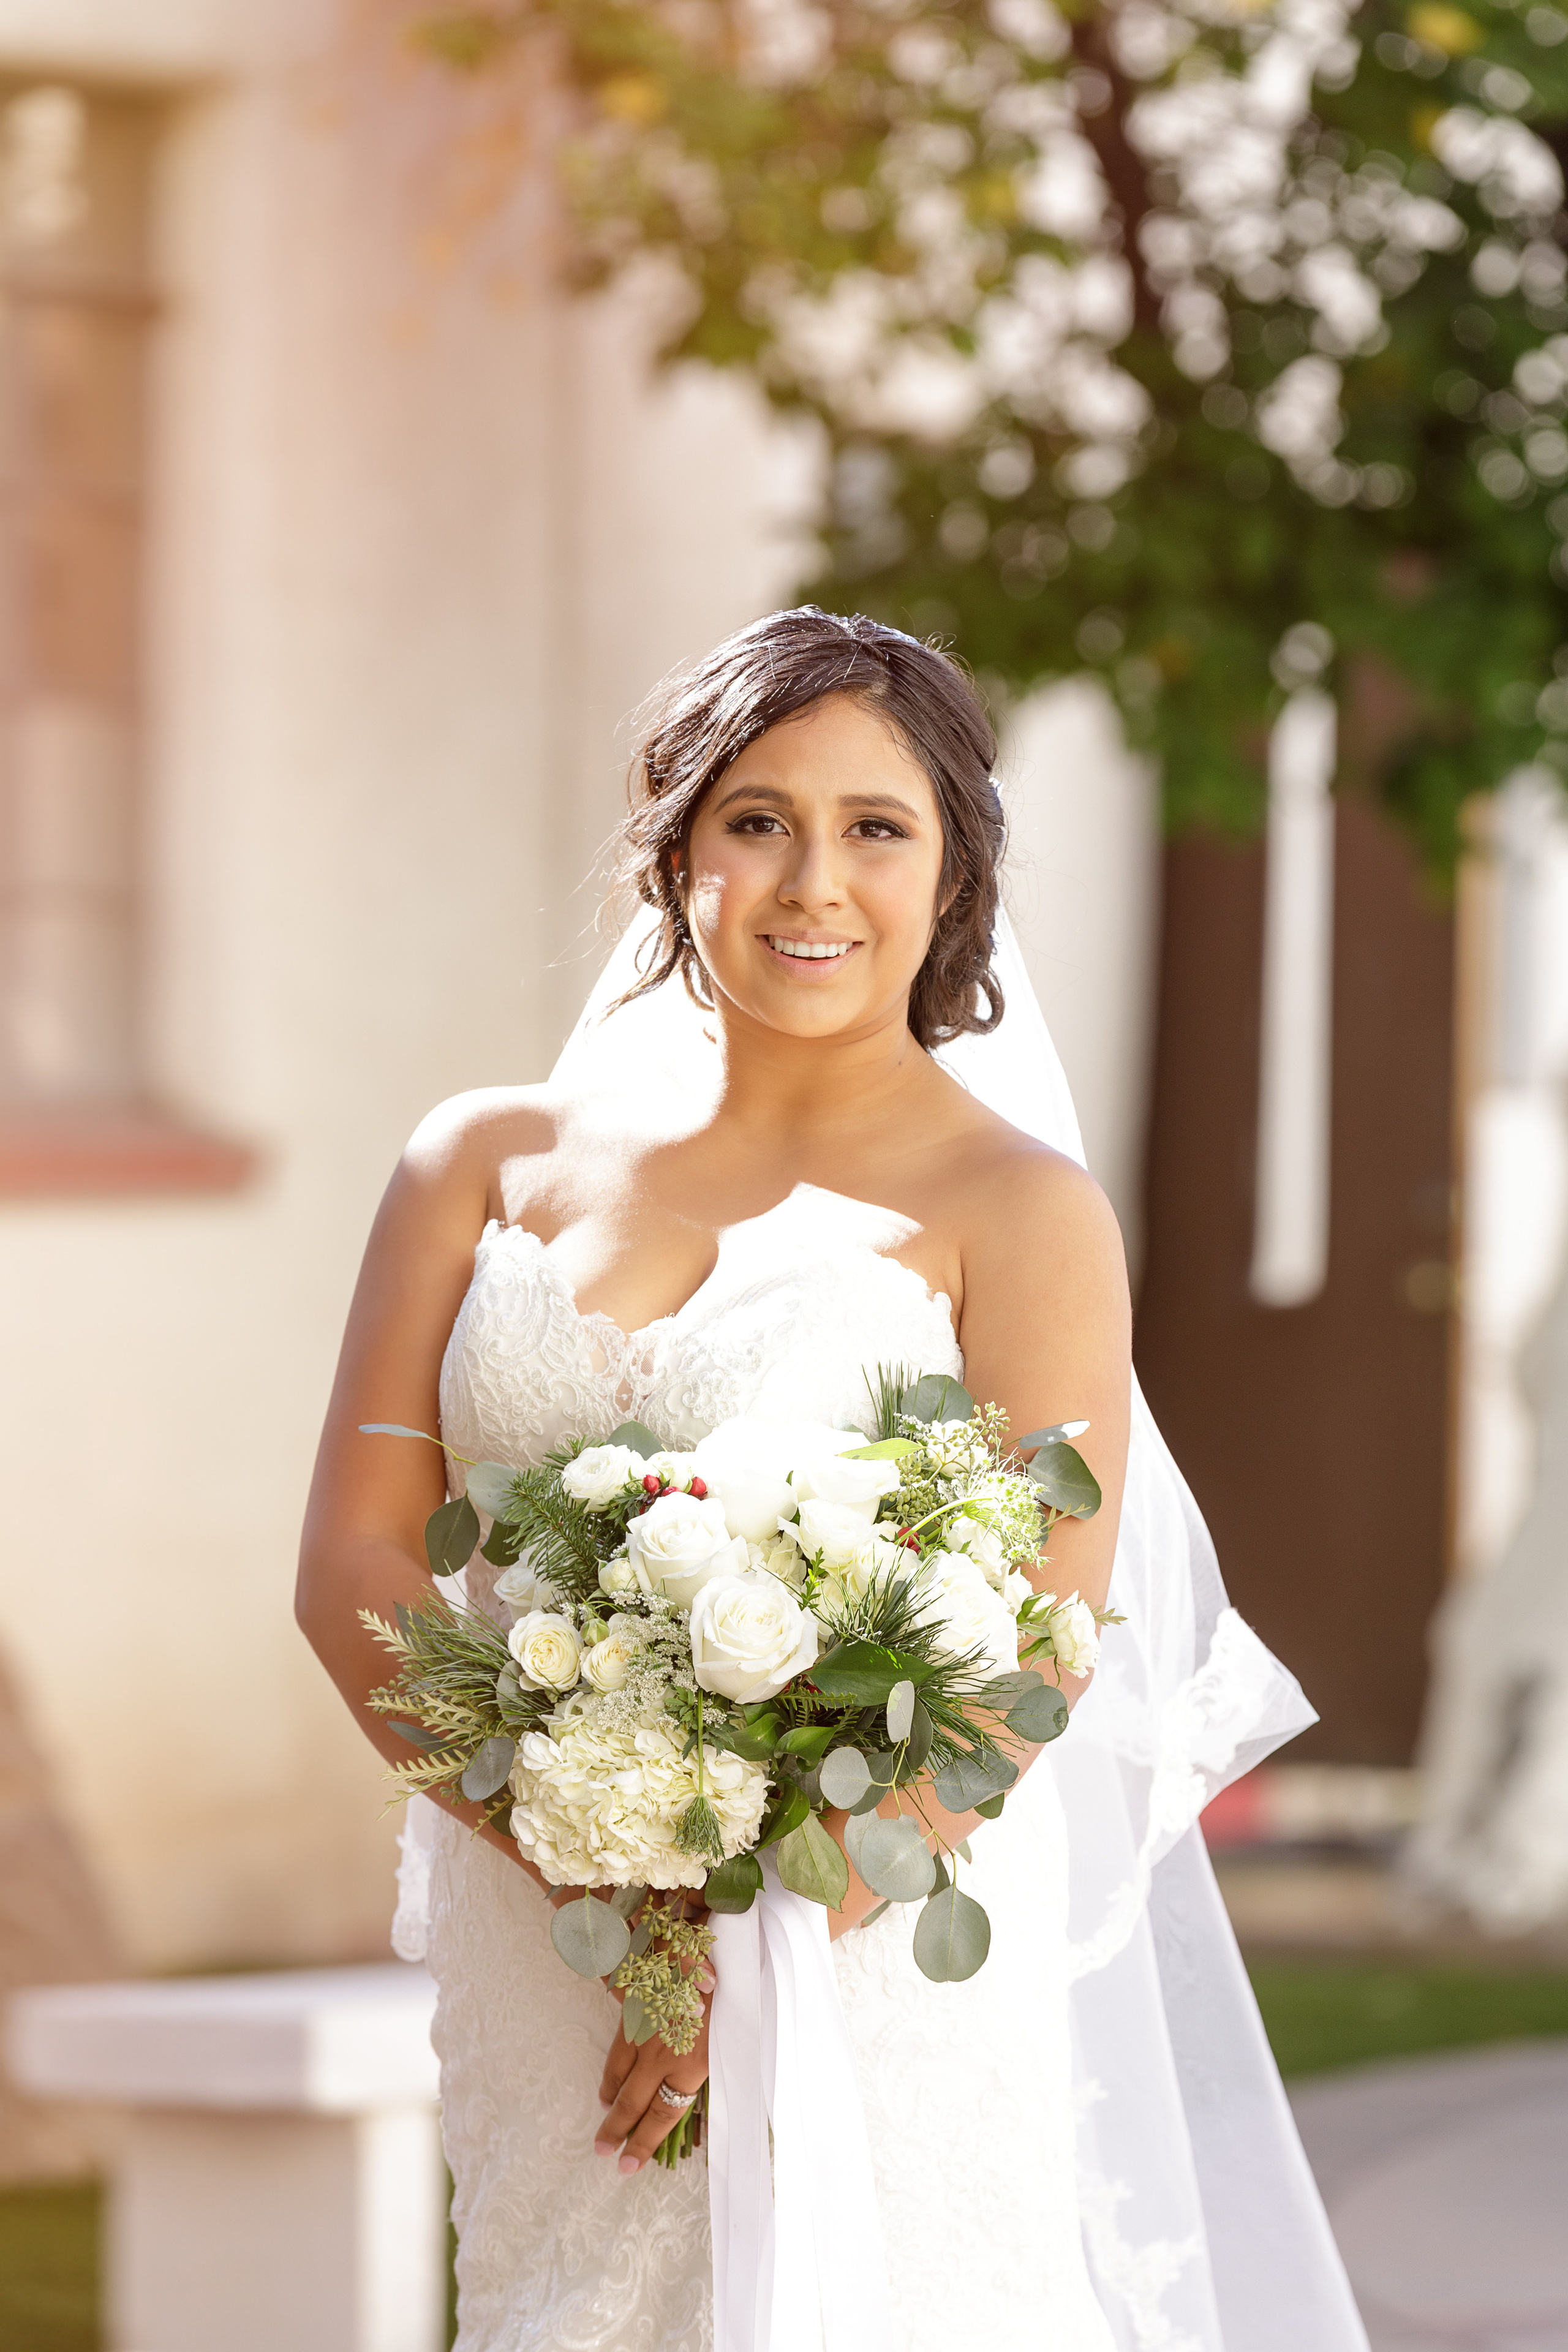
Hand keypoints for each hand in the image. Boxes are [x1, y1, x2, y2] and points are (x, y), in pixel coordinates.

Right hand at [594, 1954, 716, 2173]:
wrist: (706, 1936)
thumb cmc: (734, 1985)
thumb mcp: (732, 2031)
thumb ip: (710, 2061)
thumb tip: (698, 2094)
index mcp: (690, 2064)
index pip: (661, 2115)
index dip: (643, 2143)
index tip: (626, 2167)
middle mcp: (662, 2052)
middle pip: (633, 2100)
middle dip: (616, 2128)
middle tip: (602, 2151)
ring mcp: (646, 2028)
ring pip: (621, 2071)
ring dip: (612, 2096)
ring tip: (605, 2114)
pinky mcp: (637, 2006)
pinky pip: (620, 2042)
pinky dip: (613, 2064)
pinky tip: (610, 2076)